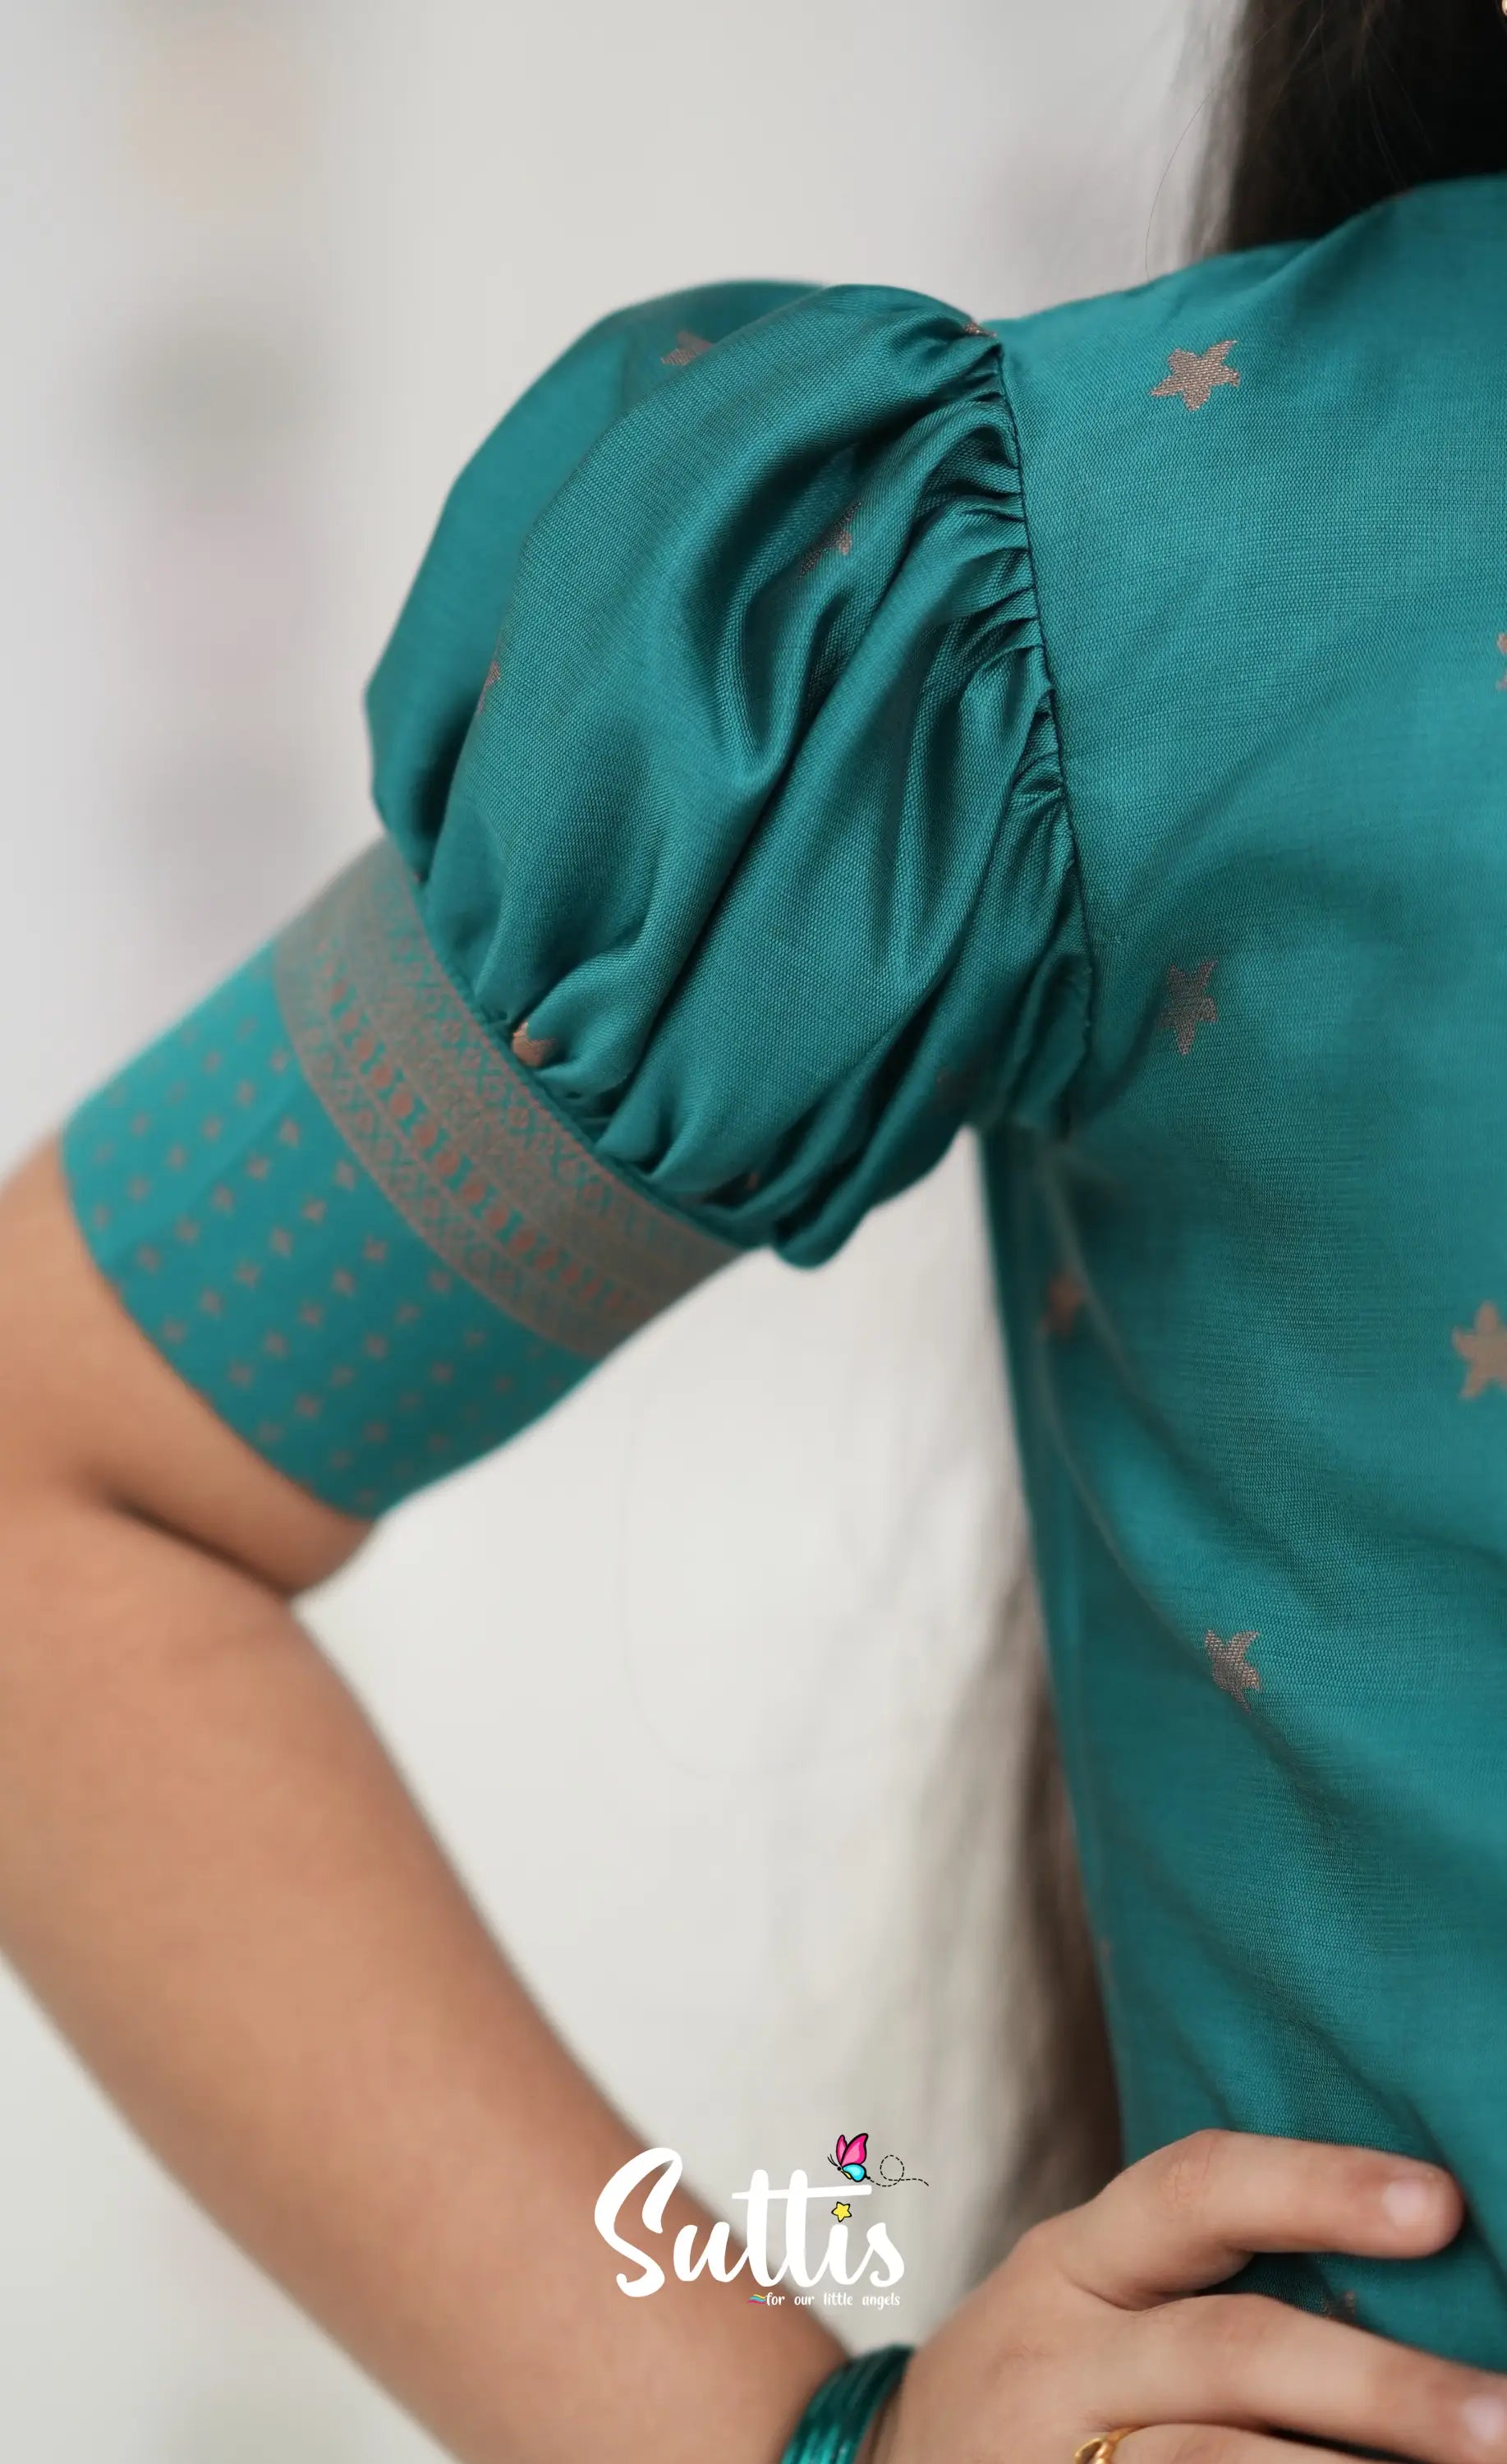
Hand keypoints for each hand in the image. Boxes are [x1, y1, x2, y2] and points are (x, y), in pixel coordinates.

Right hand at [871, 2128, 1498, 2463]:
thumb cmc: (1037, 2387)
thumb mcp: (1090, 2302)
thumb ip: (1206, 2280)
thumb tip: (1425, 2261)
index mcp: (1075, 2266)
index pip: (1193, 2191)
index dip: (1315, 2187)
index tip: (1439, 2203)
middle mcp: (1057, 2356)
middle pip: (1230, 2352)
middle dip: (1383, 2389)